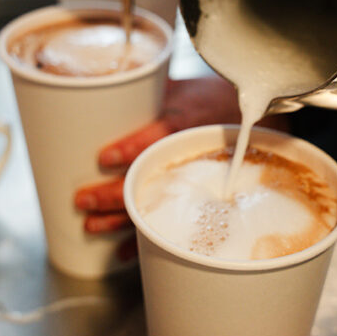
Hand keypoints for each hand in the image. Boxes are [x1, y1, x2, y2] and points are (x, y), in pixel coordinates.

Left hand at [74, 77, 289, 256]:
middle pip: (148, 178)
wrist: (253, 119)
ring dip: (120, 220)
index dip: (130, 148)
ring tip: (92, 226)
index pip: (157, 136)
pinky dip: (146, 241)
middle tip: (83, 201)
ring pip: (154, 204)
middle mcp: (187, 155)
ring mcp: (191, 180)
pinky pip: (169, 222)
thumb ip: (149, 90)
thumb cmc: (213, 100)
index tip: (104, 158)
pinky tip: (124, 250)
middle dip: (113, 194)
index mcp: (185, 124)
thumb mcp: (181, 87)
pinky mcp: (195, 197)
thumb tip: (110, 84)